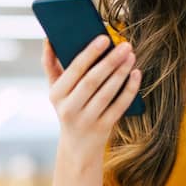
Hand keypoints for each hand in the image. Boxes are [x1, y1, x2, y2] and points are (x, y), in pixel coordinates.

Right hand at [42, 36, 141, 158]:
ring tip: (131, 56)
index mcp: (56, 94)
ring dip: (121, 73)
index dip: (90, 53)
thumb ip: (50, 65)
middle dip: (110, 61)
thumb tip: (48, 39)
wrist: (77, 147)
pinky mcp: (103, 128)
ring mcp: (87, 120)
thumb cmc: (68, 108)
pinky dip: (129, 90)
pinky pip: (119, 106)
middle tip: (125, 45)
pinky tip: (136, 74)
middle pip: (92, 81)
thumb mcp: (56, 90)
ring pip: (107, 93)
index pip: (74, 70)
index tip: (105, 38)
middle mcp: (69, 108)